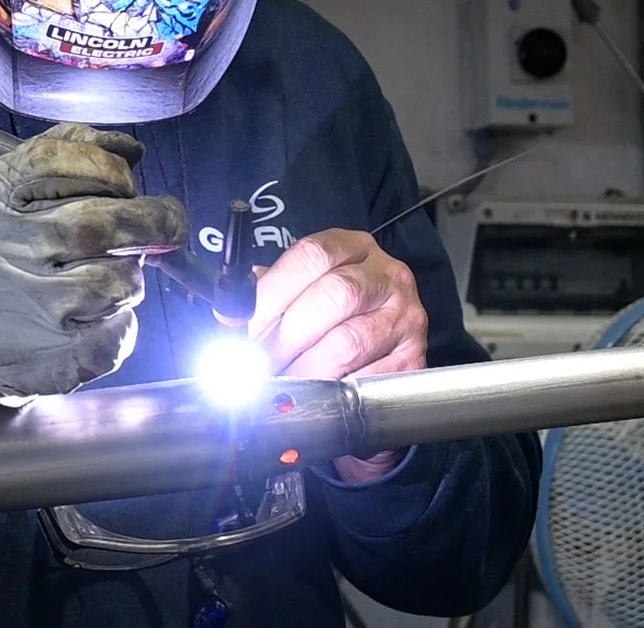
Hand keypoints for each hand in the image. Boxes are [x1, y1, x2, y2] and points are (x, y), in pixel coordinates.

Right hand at [0, 124, 187, 400]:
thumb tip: (131, 149)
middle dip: (151, 219)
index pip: (58, 164)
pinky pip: (116, 335)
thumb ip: (62, 154)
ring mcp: (28, 311)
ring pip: (116, 283)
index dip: (107, 167)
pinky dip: (123, 321)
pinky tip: (102, 313)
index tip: (125, 179)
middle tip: (167, 222)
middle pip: (95, 226)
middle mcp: (4, 251)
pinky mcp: (51, 360)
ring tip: (110, 272)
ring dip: (131, 273)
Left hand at [249, 229, 428, 482]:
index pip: (312, 255)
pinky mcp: (414, 359)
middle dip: (286, 335)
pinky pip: (367, 377)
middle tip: (256, 363)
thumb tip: (229, 317)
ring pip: (349, 341)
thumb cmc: (332, 320)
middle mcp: (387, 275)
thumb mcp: (303, 294)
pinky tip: (313, 396)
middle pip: (334, 295)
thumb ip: (268, 298)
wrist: (380, 354)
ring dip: (305, 368)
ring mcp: (406, 316)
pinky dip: (332, 390)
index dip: (272, 290)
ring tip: (279, 382)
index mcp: (353, 247)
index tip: (241, 324)